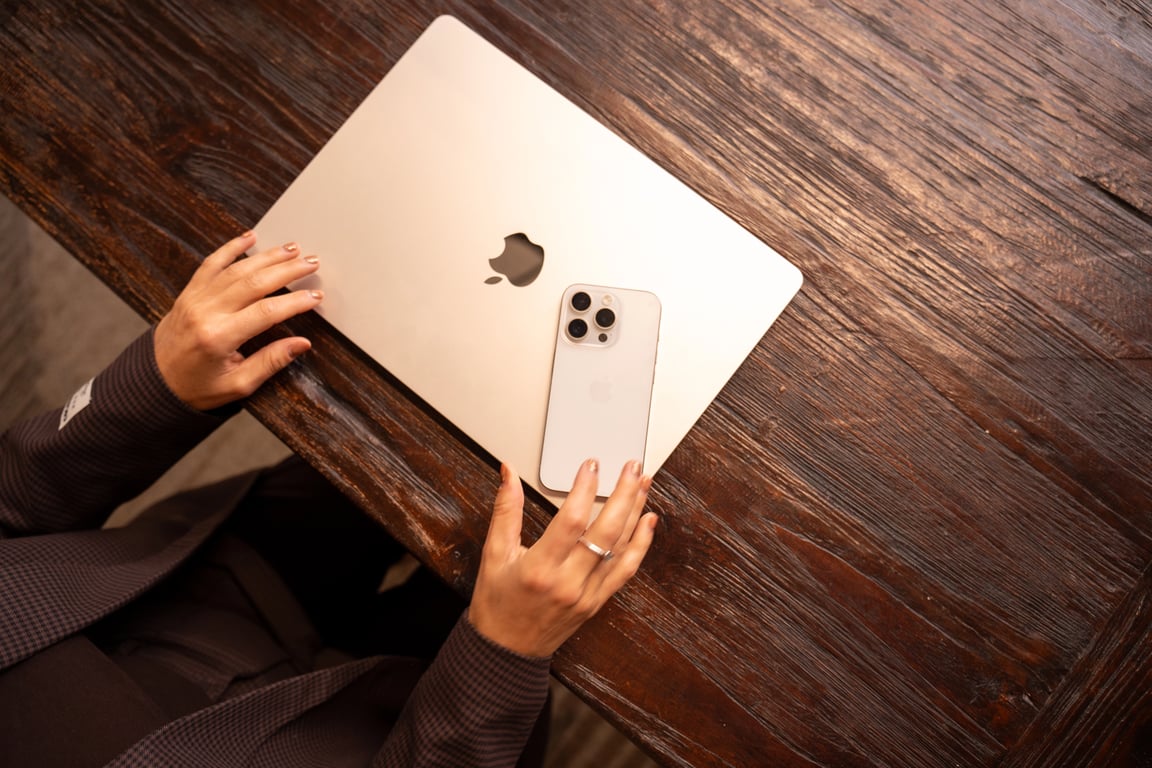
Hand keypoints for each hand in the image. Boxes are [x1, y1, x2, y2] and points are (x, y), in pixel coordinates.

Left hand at [154, 232, 322, 409]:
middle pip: (254, 283)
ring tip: (292, 248)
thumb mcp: (238, 385)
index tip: (315, 297)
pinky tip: (250, 237)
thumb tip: (301, 344)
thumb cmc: (197, 387)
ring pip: (236, 269)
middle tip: (312, 263)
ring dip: (267, 256)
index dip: (295, 302)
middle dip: (287, 270)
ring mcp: (195, 299)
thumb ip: (270, 362)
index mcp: (219, 338)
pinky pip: (211, 263)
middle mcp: (206, 313)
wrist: (154, 382)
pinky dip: (231, 248)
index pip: (266, 312)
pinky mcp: (189, 293)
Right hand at [469, 459, 657, 656]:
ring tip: (644, 483)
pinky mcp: (597, 602)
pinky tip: (647, 521)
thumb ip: (505, 510)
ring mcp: (587, 594)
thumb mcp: (493, 554)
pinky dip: (640, 544)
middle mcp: (568, 582)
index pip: (571, 521)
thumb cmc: (496, 604)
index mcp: (540, 568)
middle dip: (623, 494)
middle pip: (606, 532)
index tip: (591, 465)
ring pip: (620, 548)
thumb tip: (509, 473)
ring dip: (635, 512)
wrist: (506, 651)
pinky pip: (625, 571)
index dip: (585, 489)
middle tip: (632, 466)